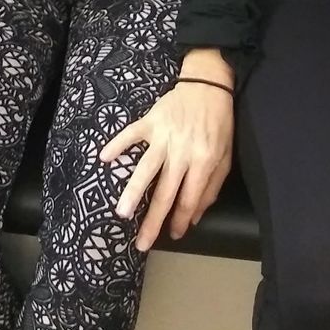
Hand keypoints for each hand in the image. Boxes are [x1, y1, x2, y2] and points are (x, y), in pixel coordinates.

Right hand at [100, 55, 234, 250]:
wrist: (209, 85)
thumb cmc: (219, 124)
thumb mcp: (225, 156)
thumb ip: (211, 187)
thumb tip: (195, 216)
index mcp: (203, 161)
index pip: (189, 199)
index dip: (181, 220)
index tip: (174, 235)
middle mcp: (182, 152)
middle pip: (165, 192)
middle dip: (153, 220)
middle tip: (141, 243)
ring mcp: (164, 136)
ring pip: (146, 168)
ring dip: (133, 191)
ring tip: (121, 212)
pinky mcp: (151, 120)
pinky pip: (131, 134)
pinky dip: (117, 144)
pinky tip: (104, 158)